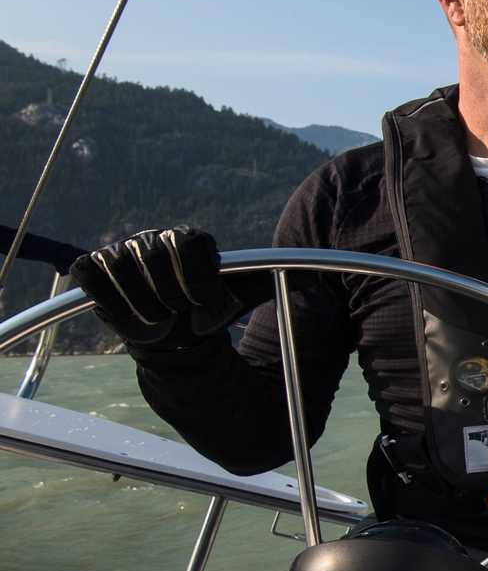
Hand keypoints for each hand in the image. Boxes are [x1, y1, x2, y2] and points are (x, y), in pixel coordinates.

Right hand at [68, 227, 265, 348]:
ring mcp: (122, 252)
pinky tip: (127, 314)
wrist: (176, 332)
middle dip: (169, 292)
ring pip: (120, 262)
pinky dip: (106, 293)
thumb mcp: (245, 296)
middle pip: (153, 253)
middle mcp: (154, 238)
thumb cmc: (211, 309)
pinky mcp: (95, 270)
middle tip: (179, 314)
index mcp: (190, 238)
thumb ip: (279, 279)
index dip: (197, 277)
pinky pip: (89, 271)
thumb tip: (315, 277)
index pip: (189, 243)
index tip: (205, 303)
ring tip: (158, 319)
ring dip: (141, 300)